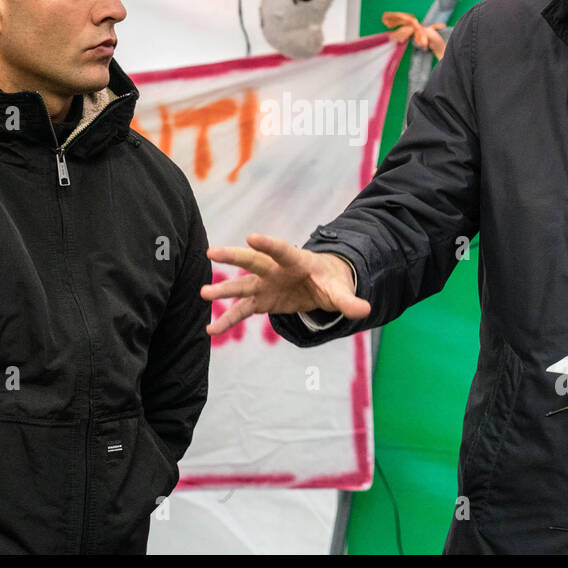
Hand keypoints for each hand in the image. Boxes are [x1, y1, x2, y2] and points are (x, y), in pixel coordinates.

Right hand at [201, 232, 370, 334]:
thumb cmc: (330, 281)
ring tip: (203, 293)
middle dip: (233, 257)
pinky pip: (241, 311)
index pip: (282, 250)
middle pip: (253, 261)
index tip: (251, 237)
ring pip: (241, 285)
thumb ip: (349, 301)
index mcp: (297, 261)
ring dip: (223, 289)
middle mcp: (275, 270)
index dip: (268, 244)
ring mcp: (265, 284)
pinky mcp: (261, 300)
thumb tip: (365, 309)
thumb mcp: (340, 291)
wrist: (321, 284)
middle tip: (211, 252)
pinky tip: (211, 330)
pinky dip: (227, 320)